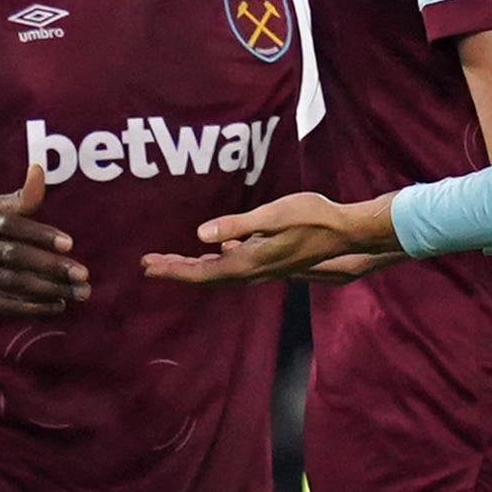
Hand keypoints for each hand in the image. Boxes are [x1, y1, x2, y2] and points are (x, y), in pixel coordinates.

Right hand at [0, 163, 87, 317]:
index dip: (39, 234)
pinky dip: (31, 307)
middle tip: (82, 275)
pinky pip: (2, 305)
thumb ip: (16, 198)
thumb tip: (40, 170)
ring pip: (11, 283)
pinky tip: (56, 306)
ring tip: (78, 293)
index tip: (69, 243)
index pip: (9, 225)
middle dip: (51, 267)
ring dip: (48, 289)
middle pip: (13, 256)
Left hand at [142, 191, 395, 285]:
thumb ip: (236, 224)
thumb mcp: (272, 214)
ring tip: (169, 260)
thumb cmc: (312, 216)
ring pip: (218, 272)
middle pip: (206, 276)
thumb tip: (201, 235)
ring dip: (192, 267)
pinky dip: (214, 261)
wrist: (344, 231)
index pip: (202, 273)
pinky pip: (234, 265)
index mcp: (249, 262)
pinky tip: (212, 250)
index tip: (148, 266)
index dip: (173, 270)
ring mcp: (262, 267)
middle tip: (147, 263)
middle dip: (176, 269)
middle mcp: (253, 271)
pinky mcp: (270, 260)